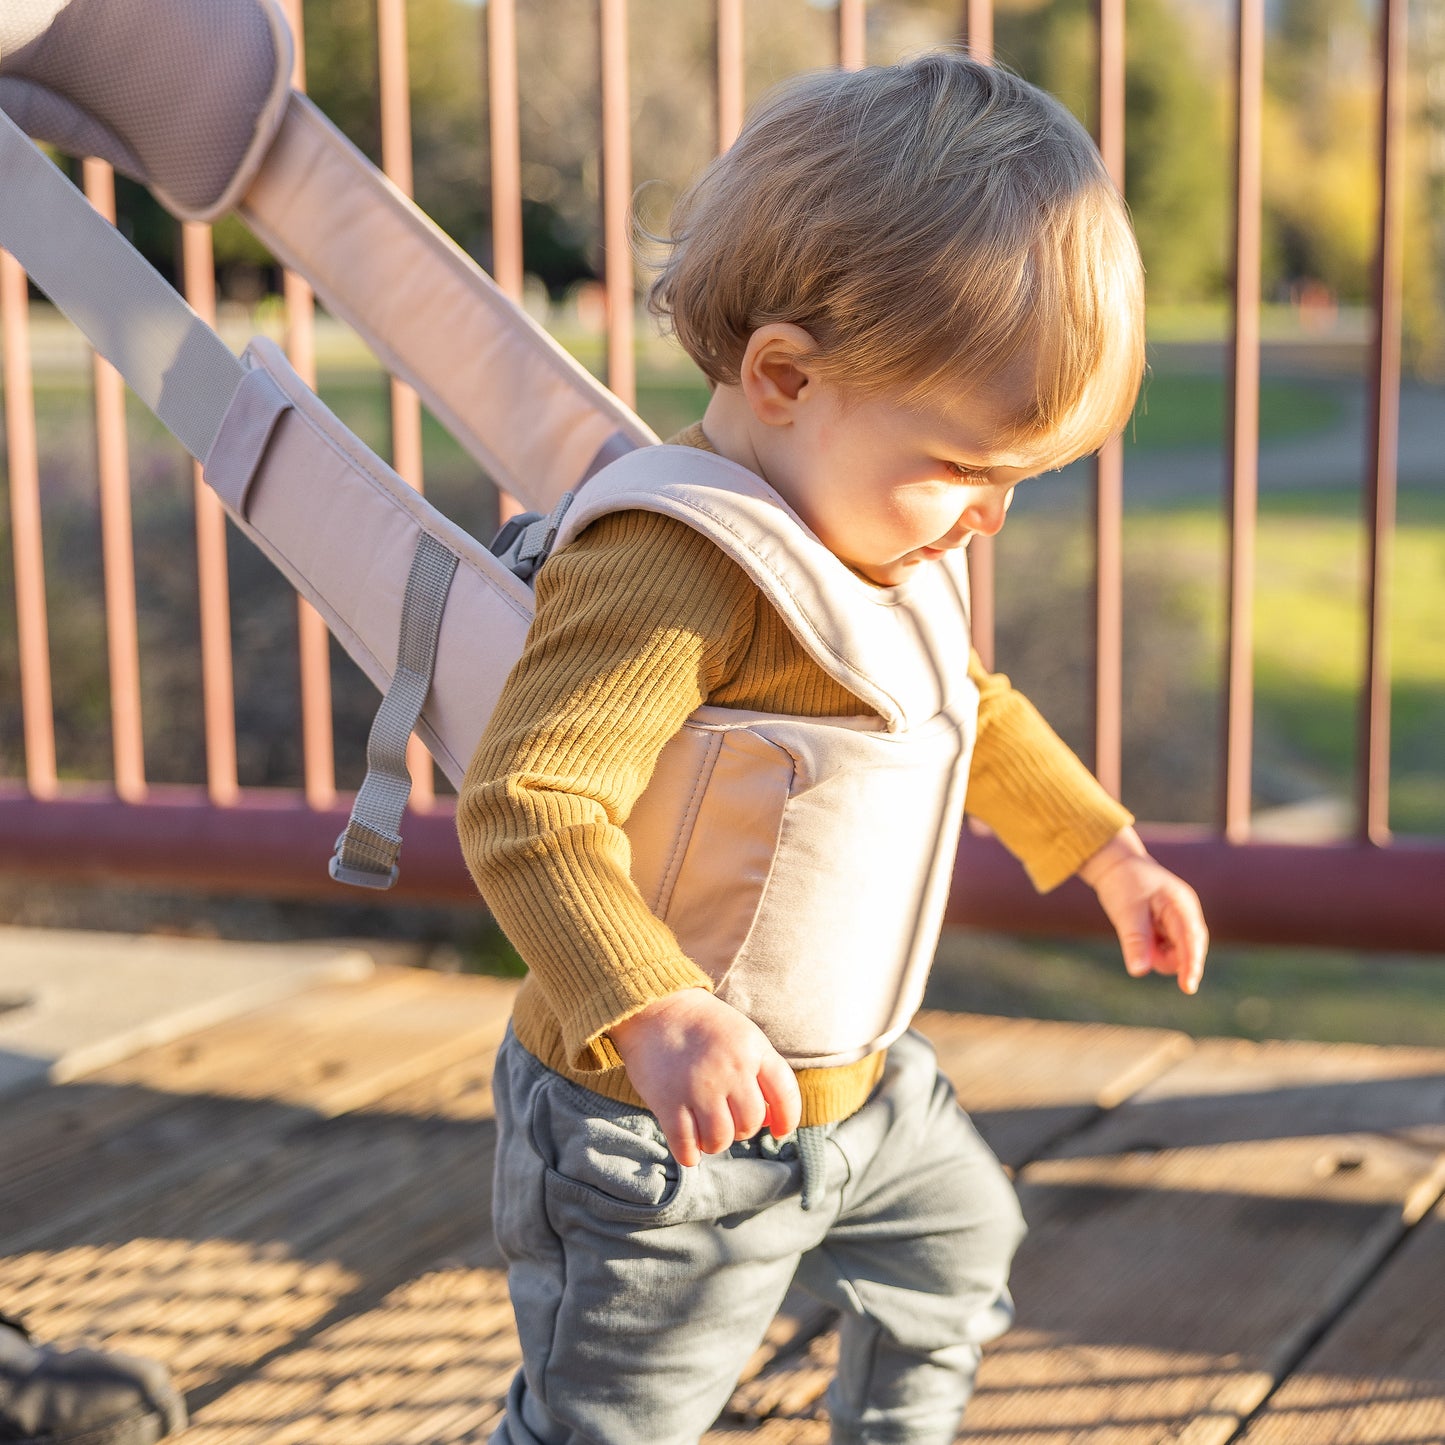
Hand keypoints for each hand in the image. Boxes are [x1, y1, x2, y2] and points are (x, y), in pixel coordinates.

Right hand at [608, 988, 802, 1165]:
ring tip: (707, 1129)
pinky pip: (687, 1147)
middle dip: (742, 1128)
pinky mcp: (668, 1103)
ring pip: (721, 1140)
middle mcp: (730, 1070)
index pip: (785, 1095)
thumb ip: (760, 1072)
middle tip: (727, 1117)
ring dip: (716, 1142)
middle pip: (750, 1123)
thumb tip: (771, 1123)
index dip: (787, 1120)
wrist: (653, 1009)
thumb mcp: (743, 1035)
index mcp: (753, 1049)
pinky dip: (690, 1153)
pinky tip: (689, 1143)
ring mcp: (699, 1088)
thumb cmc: (703, 1027)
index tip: (779, 1130)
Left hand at [1078, 827, 1208, 994]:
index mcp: (1181, 906)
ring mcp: (1178, 921)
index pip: (1192, 941)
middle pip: (1188, 950)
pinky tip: (1139, 935)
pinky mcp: (1168, 927)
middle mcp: (1185, 914)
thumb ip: (1135, 941)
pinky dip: (1153, 949)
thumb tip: (1139, 972)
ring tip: (1136, 934)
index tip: (1187, 988)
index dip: (1192, 966)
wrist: (1115, 863)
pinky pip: (1166, 948)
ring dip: (1158, 955)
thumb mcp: (1126, 911)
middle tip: (1141, 946)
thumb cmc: (1122, 882)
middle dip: (1167, 958)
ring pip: (1176, 953)